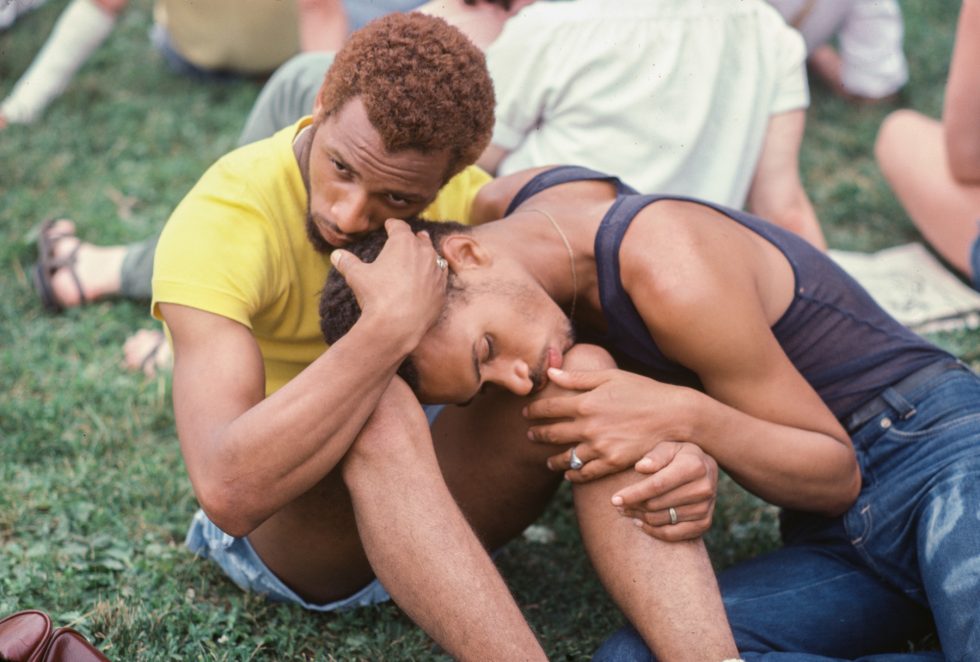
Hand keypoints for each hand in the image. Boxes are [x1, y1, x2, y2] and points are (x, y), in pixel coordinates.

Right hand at [330, 219, 446, 348]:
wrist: (398, 326)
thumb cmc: (377, 296)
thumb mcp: (357, 276)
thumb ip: (347, 262)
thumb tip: (335, 254)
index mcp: (404, 243)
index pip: (399, 227)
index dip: (392, 225)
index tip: (389, 225)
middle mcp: (424, 253)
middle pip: (419, 239)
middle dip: (412, 237)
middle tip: (408, 237)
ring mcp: (436, 271)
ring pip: (433, 255)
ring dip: (426, 254)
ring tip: (422, 253)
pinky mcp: (442, 290)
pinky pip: (440, 276)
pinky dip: (434, 274)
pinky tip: (430, 276)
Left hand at [524, 367, 696, 481]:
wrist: (673, 415)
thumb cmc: (643, 391)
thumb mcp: (611, 377)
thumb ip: (579, 377)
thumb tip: (551, 372)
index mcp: (586, 402)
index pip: (549, 408)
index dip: (534, 411)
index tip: (526, 413)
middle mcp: (588, 426)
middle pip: (552, 433)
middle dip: (537, 434)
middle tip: (530, 435)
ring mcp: (600, 446)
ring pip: (565, 457)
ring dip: (552, 459)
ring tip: (547, 460)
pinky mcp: (612, 462)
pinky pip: (585, 473)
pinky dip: (573, 475)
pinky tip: (568, 474)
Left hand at [612, 441, 717, 541]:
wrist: (705, 469)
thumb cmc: (679, 455)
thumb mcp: (668, 446)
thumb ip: (655, 455)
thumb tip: (641, 467)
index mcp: (694, 466)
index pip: (657, 485)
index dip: (634, 493)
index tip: (614, 499)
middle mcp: (703, 488)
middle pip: (656, 504)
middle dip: (633, 505)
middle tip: (617, 504)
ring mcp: (705, 508)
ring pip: (661, 519)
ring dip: (639, 517)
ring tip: (627, 510)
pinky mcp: (704, 523)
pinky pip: (672, 534)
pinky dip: (653, 531)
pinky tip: (640, 522)